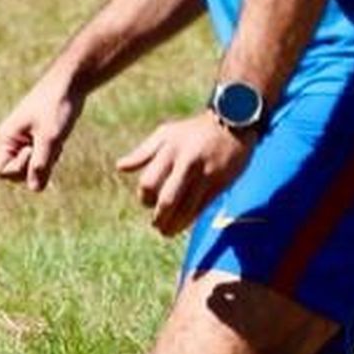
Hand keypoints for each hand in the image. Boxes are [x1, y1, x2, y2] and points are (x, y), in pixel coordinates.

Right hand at [0, 71, 81, 190]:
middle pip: (17, 174)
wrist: (70, 84)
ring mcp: (24, 142)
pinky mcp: (37, 140)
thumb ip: (41, 164)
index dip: (20, 168)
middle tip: (50, 146)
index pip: (4, 172)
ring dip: (47, 160)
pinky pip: (42, 161)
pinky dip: (53, 155)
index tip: (34, 150)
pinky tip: (59, 139)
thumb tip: (35, 189)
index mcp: (5, 138)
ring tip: (55, 139)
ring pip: (33, 168)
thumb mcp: (50, 138)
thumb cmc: (56, 107)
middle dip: (36, 166)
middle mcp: (11, 142)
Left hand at [114, 114, 252, 236]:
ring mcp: (204, 174)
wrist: (233, 122)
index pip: (149, 183)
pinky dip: (190, 219)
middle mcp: (186, 163)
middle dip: (159, 217)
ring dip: (174, 224)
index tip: (147, 202)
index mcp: (169, 150)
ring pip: (186, 208)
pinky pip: (202, 207)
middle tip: (156, 225)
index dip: (145, 197)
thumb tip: (120, 167)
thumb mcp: (166, 134)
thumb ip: (143, 152)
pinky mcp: (220, 183)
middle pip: (167, 200)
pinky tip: (184, 224)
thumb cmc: (194, 131)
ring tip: (167, 231)